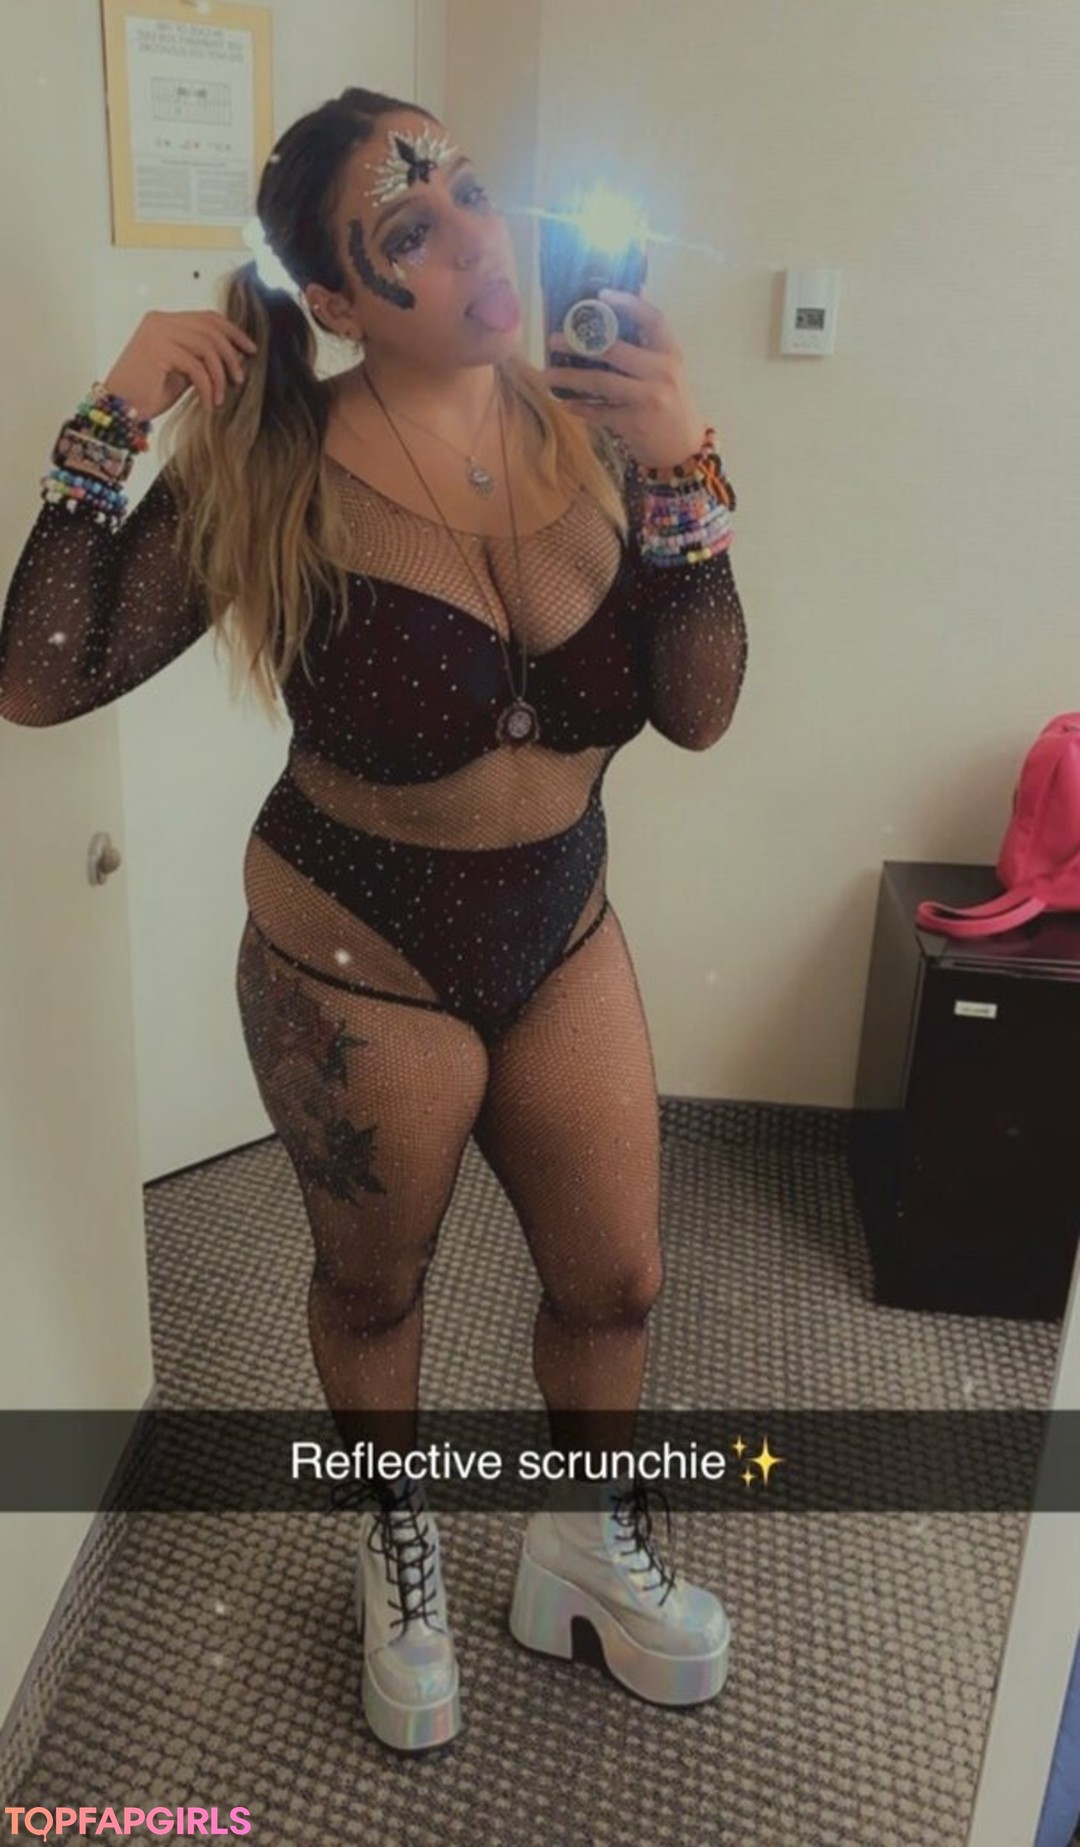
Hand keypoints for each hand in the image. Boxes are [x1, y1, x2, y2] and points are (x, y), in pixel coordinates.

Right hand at [102, 310, 258, 421]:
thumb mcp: (182, 372)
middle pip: (210, 329)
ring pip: (207, 347)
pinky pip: (196, 367)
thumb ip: (202, 359)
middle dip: (231, 355)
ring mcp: (157, 333)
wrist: (120, 410)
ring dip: (220, 375)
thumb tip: (236, 357)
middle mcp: (160, 321)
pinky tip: (207, 404)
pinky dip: (207, 388)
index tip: (250, 349)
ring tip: (220, 397)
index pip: (207, 318)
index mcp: (164, 321)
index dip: (233, 332)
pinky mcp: (157, 350)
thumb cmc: (147, 394)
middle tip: (239, 379)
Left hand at [540, 290, 707, 469]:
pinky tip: (565, 402)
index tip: (601, 295)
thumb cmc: (671, 404)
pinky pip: (599, 412)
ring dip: (570, 378)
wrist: (684, 448)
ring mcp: (648, 398)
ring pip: (601, 382)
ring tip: (547, 374)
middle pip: (614, 350)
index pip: (653, 319)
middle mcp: (662, 372)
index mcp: (670, 353)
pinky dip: (580, 407)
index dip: (629, 303)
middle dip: (579, 344)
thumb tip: (603, 329)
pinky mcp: (634, 423)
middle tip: (553, 340)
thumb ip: (644, 352)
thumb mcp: (666, 372)